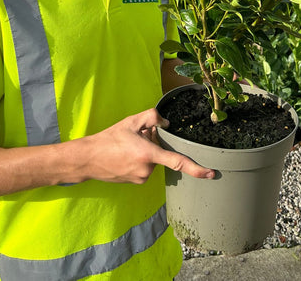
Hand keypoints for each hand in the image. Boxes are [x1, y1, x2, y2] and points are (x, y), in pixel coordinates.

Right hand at [84, 109, 214, 184]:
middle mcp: (147, 170)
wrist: (89, 158)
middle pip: (161, 154)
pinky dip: (140, 159)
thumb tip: (167, 123)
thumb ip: (153, 117)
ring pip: (153, 161)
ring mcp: (141, 178)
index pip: (178, 162)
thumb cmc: (110, 138)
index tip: (211, 174)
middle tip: (137, 136)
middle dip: (154, 144)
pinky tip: (126, 154)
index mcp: (149, 154)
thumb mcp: (132, 121)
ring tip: (128, 146)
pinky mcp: (136, 182)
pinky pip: (145, 168)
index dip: (197, 169)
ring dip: (146, 152)